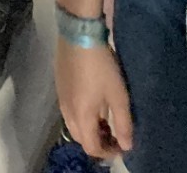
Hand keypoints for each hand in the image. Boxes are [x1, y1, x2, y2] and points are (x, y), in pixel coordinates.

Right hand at [56, 37, 133, 158]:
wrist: (79, 33)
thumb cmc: (102, 66)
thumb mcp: (119, 95)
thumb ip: (123, 124)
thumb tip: (127, 146)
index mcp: (81, 116)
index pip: (92, 147)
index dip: (108, 152)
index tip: (122, 145)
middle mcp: (67, 111)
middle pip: (81, 138)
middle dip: (98, 142)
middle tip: (114, 134)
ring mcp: (61, 96)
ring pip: (73, 124)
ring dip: (89, 128)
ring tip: (105, 119)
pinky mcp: (59, 84)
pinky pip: (69, 110)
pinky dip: (82, 115)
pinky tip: (93, 101)